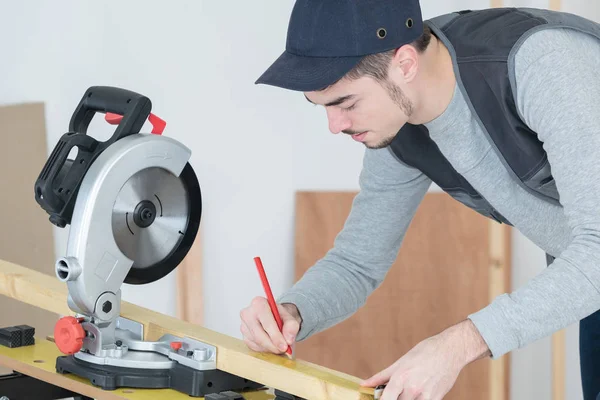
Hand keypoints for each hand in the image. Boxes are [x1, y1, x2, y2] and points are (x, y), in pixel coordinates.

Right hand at [240, 297, 301, 353]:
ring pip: (257, 343)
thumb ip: (292, 326)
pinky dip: (265, 349)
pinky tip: (271, 344)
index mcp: (259, 303)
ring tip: (279, 345)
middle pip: (259, 335)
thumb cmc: (280, 316)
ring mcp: (244, 326)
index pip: (266, 322)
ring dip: (270, 348)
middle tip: (283, 349)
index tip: (284, 346)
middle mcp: (247, 313)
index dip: (276, 336)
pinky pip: (254, 347)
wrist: (276, 317)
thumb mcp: (290, 318)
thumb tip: (288, 340)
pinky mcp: (244, 336)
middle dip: (273, 345)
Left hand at [361, 320, 489, 399]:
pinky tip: (416, 395)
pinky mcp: (436, 399)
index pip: (385, 399)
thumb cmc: (425, 352)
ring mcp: (425, 395)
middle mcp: (412, 388)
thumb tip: (365, 384)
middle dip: (394, 399)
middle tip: (395, 393)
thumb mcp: (400, 362)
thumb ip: (382, 376)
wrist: (450, 350)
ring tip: (406, 392)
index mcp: (400, 377)